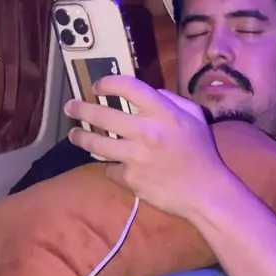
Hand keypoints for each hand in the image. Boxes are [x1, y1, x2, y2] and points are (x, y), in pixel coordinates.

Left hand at [64, 75, 223, 220]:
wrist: (205, 192)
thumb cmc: (201, 152)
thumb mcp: (195, 117)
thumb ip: (172, 99)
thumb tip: (149, 92)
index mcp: (163, 113)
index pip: (128, 87)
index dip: (107, 83)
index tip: (97, 86)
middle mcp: (146, 131)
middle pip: (101, 115)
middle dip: (80, 109)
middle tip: (70, 107)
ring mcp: (135, 156)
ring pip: (96, 144)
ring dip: (81, 138)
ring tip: (74, 135)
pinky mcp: (130, 178)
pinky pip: (110, 169)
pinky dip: (110, 166)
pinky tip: (111, 165)